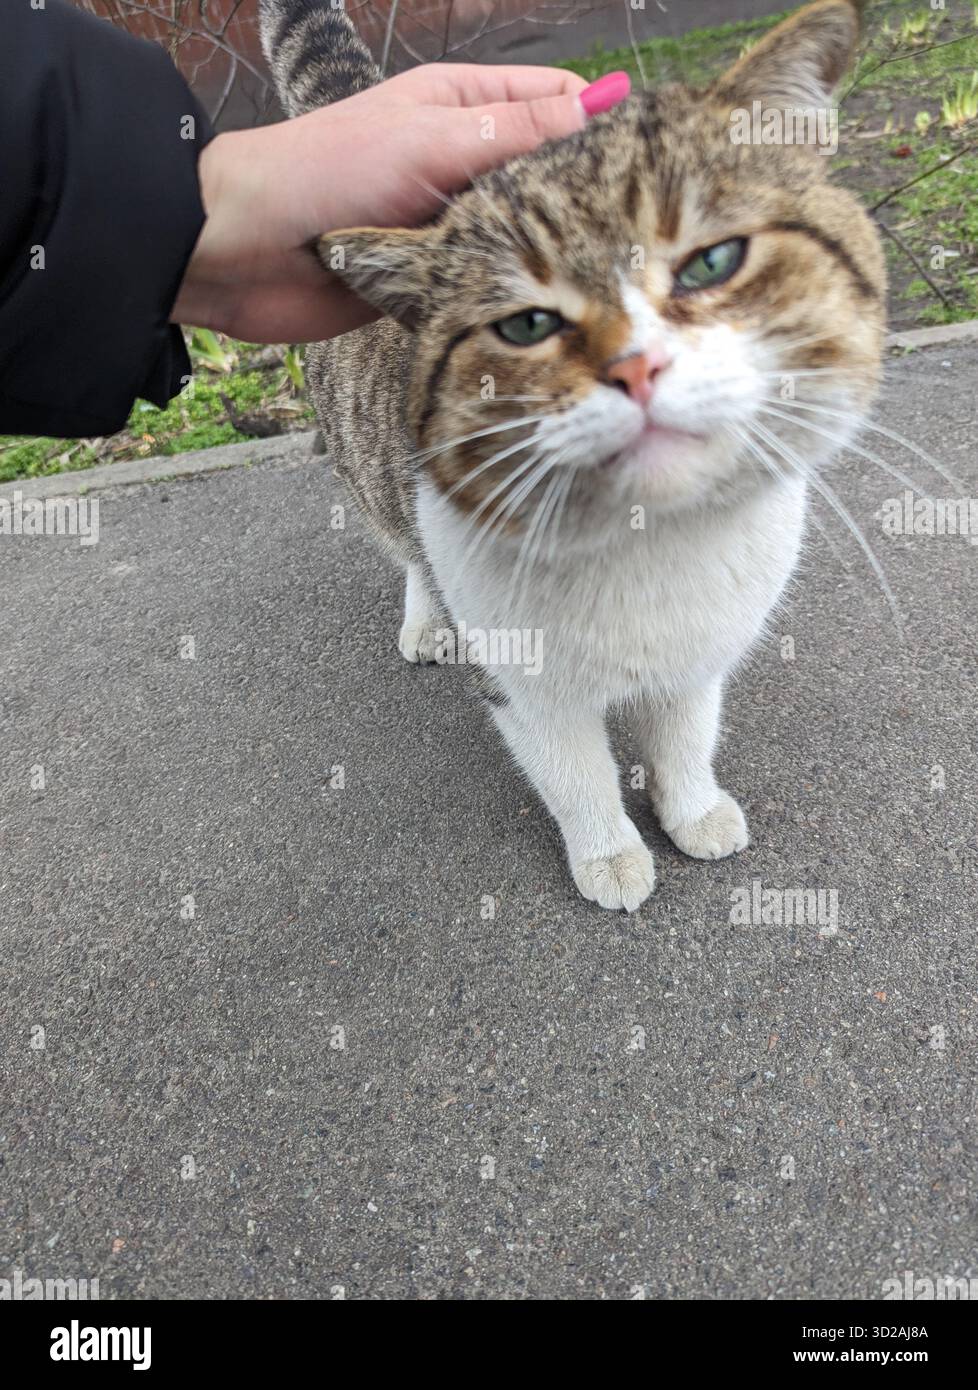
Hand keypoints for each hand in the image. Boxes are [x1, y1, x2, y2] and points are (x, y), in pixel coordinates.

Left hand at [171, 65, 629, 342]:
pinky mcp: (435, 281)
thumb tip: (607, 101)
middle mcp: (464, 160)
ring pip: (525, 238)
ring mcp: (451, 223)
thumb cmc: (325, 172)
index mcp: (466, 104)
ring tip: (609, 285)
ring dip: (553, 260)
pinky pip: (490, 285)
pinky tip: (553, 316)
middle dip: (587, 204)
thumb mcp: (433, 140)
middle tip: (640, 242)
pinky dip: (514, 299)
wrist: (240, 250)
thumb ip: (520, 131)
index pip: (557, 103)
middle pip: (549, 178)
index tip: (655, 167)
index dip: (603, 130)